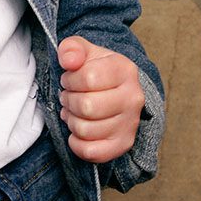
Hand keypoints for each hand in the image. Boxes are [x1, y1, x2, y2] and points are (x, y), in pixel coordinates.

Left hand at [57, 36, 144, 162]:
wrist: (115, 89)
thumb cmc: (95, 69)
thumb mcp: (83, 51)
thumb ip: (72, 48)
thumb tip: (68, 60)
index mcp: (124, 70)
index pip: (88, 78)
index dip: (70, 80)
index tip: (69, 79)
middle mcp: (133, 98)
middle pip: (87, 106)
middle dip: (68, 101)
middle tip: (68, 97)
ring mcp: (130, 123)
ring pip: (86, 130)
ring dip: (71, 120)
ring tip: (73, 111)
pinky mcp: (123, 144)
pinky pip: (92, 152)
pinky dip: (76, 144)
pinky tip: (76, 131)